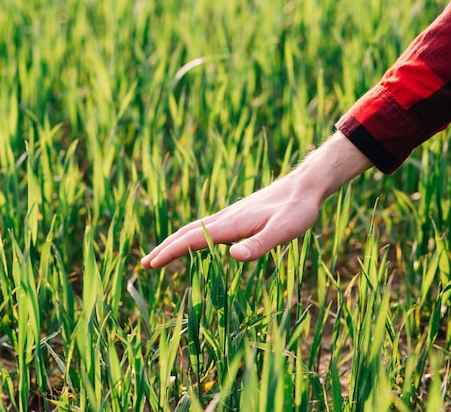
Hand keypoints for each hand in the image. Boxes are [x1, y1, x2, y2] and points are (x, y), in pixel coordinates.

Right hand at [141, 132, 371, 267]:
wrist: (306, 185)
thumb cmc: (298, 210)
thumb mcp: (284, 231)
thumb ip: (260, 244)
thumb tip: (233, 256)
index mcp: (231, 224)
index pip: (192, 239)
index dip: (170, 252)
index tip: (150, 264)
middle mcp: (226, 218)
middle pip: (186, 232)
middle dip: (165, 248)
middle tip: (144, 264)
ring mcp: (231, 215)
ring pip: (194, 228)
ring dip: (175, 241)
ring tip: (161, 255)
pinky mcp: (238, 215)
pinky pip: (206, 226)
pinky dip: (191, 236)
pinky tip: (194, 242)